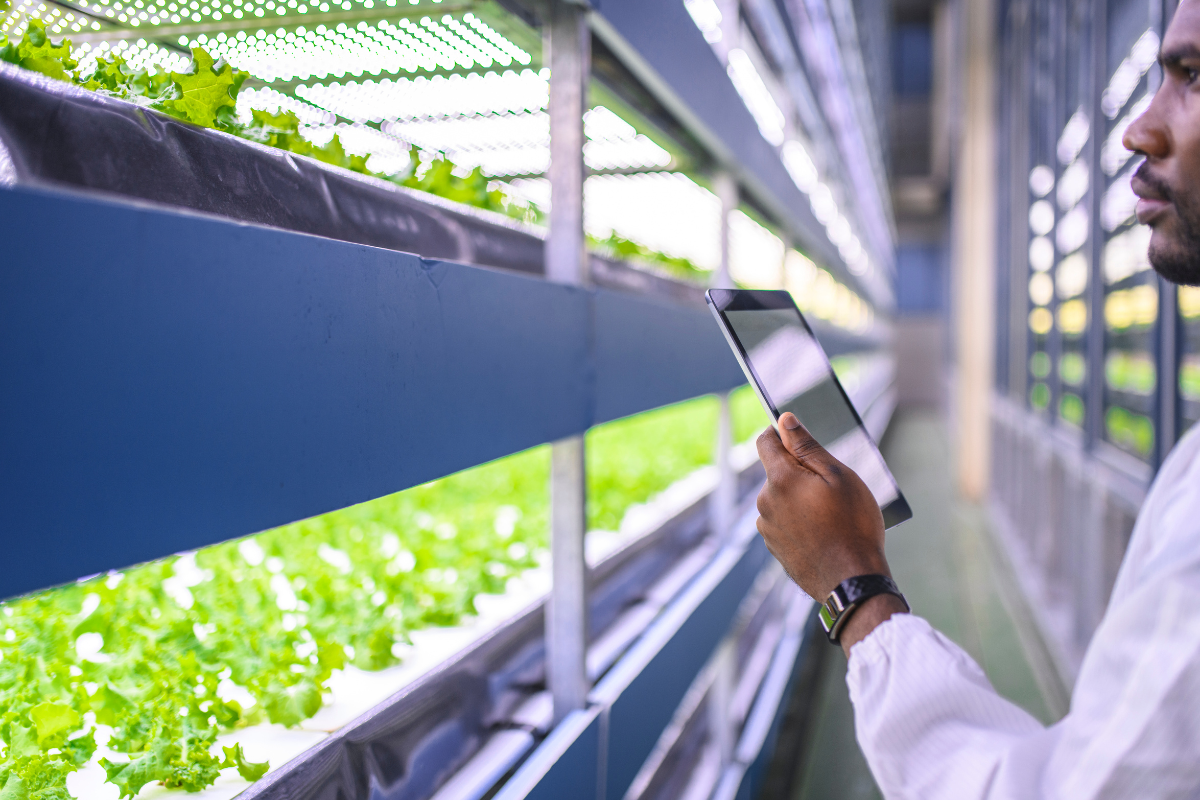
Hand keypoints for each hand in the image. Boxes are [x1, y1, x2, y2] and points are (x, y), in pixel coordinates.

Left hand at [754, 412, 890, 603]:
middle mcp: (765, 502)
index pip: (765, 442)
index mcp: (780, 480)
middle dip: (799, 473)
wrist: (852, 580)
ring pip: (781, 499)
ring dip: (799, 499)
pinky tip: (823, 533)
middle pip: (777, 473)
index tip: (798, 438)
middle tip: (831, 489)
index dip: (781, 434)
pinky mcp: (774, 547)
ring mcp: (767, 527)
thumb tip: (785, 421)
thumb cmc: (852, 525)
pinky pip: (783, 522)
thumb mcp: (837, 476)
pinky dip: (799, 521)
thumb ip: (807, 446)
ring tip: (830, 516)